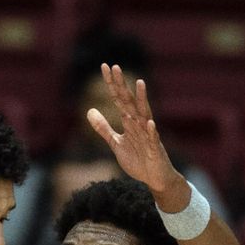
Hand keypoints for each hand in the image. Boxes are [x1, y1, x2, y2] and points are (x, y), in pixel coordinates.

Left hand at [86, 63, 181, 193]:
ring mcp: (148, 135)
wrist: (155, 178)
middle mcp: (139, 124)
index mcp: (129, 122)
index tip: (104, 66)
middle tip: (115, 67)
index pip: (118, 99)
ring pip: (144, 115)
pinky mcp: (154, 149)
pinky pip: (152, 139)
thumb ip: (103, 128)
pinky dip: (151, 131)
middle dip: (122, 85)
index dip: (111, 84)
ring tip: (140, 83)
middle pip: (129, 101)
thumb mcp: (116, 143)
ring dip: (142, 100)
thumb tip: (89, 111)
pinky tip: (149, 122)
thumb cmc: (138, 159)